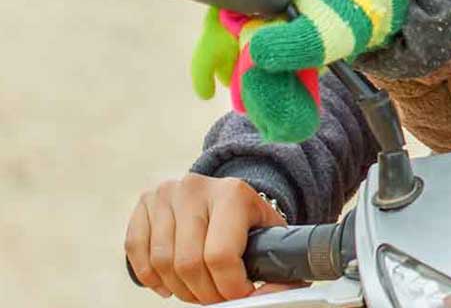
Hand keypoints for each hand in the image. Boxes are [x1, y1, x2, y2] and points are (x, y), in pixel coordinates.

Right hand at [124, 174, 304, 302]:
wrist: (227, 193)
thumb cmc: (249, 221)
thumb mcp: (271, 235)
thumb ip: (277, 267)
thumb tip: (273, 297)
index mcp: (233, 193)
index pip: (221, 256)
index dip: (229, 287)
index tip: (240, 295)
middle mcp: (196, 188)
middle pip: (189, 263)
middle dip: (205, 293)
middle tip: (218, 298)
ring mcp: (166, 194)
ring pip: (162, 263)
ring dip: (180, 289)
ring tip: (198, 291)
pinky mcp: (144, 203)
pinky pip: (136, 252)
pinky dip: (151, 277)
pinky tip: (169, 285)